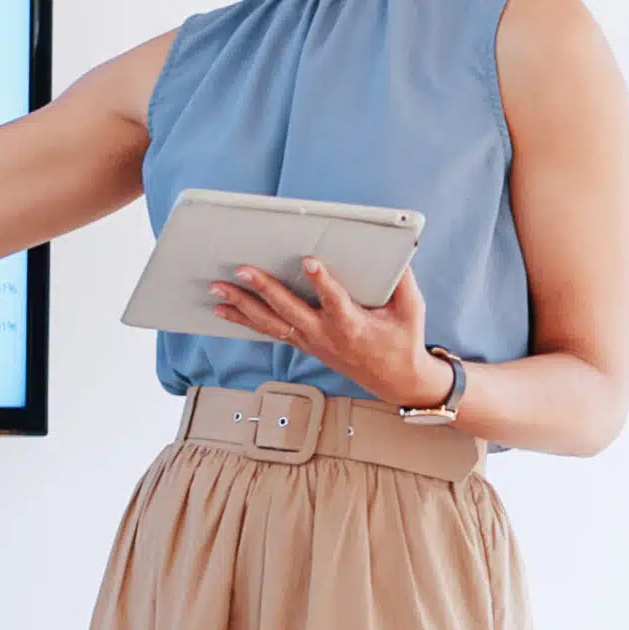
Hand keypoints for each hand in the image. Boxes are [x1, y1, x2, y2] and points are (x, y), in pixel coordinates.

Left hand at [208, 260, 455, 410]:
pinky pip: (268, 331)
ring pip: (270, 323)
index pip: (335, 300)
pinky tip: (222, 310)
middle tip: (241, 270)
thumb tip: (397, 249)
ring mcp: (310, 341)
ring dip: (241, 306)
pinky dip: (244, 320)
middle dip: (263, 289)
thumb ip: (402, 280)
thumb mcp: (411, 309)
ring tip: (216, 290)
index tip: (308, 261)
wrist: (395, 380)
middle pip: (288, 310)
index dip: (322, 282)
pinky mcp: (302, 343)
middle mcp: (325, 334)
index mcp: (353, 324)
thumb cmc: (402, 340)